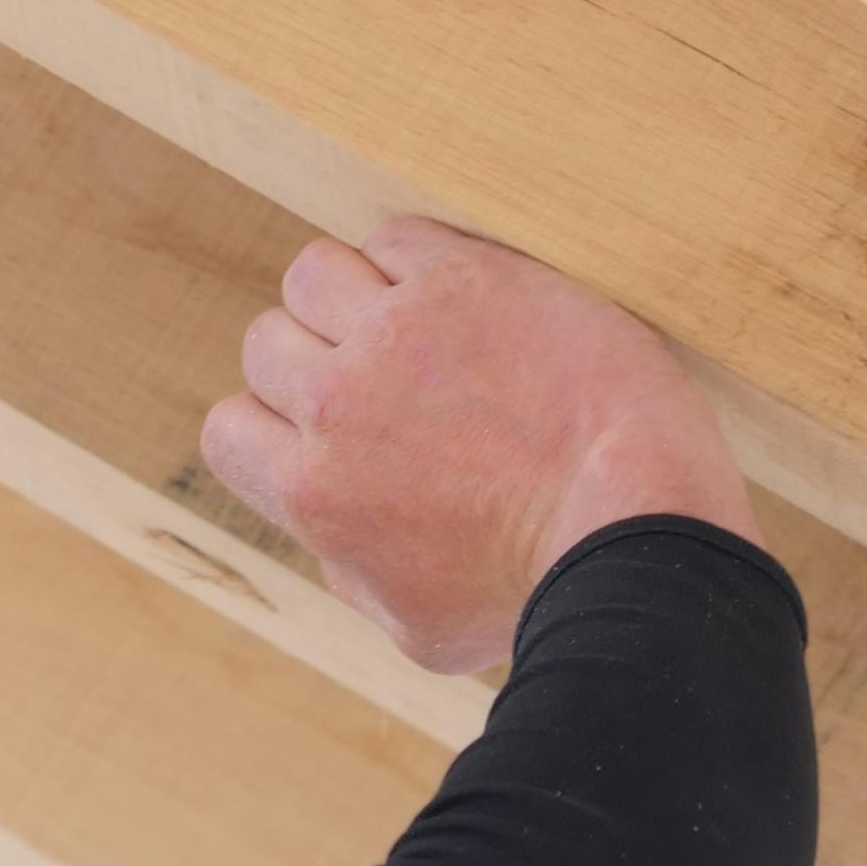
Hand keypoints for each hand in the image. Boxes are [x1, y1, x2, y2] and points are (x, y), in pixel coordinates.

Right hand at [200, 221, 754, 673]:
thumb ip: (350, 570)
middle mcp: (338, 404)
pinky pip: (395, 237)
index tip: (328, 431)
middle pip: (267, 340)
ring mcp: (399, 333)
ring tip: (413, 322)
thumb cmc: (538, 596)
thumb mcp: (417, 628)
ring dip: (351, 294)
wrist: (637, 532)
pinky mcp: (467, 281)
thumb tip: (330, 530)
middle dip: (315, 359)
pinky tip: (457, 292)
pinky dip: (411, 257)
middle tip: (384, 377)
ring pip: (314, 274)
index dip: (274, 425)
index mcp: (315, 493)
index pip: (230, 426)